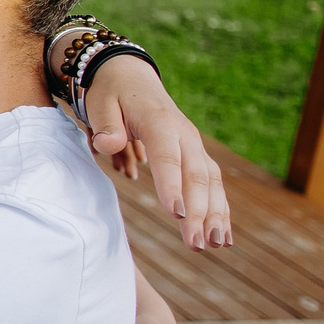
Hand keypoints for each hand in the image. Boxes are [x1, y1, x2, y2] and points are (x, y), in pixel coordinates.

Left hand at [79, 56, 228, 249]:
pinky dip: (219, 209)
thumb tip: (108, 145)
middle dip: (199, 211)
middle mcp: (185, 135)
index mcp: (160, 122)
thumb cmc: (111, 94)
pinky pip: (212, 185)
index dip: (172, 185)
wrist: (131, 77)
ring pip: (211, 182)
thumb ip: (105, 125)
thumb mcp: (101, 104)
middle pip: (196, 175)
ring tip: (215, 245)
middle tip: (196, 244)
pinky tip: (223, 237)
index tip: (175, 214)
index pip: (168, 157)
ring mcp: (194, 146)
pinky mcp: (196, 156)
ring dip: (215, 215)